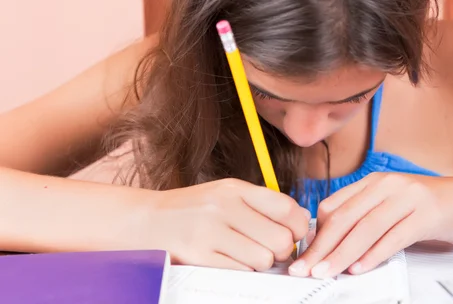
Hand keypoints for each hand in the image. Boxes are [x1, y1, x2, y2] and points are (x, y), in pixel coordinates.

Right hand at [147, 178, 310, 270]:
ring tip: (246, 256)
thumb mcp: (225, 194)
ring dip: (261, 264)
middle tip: (271, 251)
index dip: (299, 227)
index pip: (286, 207)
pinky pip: (241, 272)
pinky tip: (230, 262)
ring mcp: (210, 232)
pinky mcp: (199, 256)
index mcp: (235, 189)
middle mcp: (224, 207)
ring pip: (263, 259)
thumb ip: (260, 204)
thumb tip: (300, 219)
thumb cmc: (191, 209)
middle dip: (281, 251)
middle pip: (280, 239)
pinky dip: (242, 271)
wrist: (144, 221)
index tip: (294, 235)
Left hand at [288, 173, 452, 277]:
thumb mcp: (393, 203)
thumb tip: (333, 240)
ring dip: (341, 253)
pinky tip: (359, 268)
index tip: (304, 254)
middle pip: (345, 217)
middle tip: (304, 268)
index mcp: (374, 181)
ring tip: (325, 272)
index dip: (316, 232)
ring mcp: (408, 198)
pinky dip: (374, 254)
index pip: (334, 205)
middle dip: (321, 246)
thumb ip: (366, 215)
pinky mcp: (426, 214)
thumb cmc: (431, 206)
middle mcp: (387, 185)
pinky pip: (394, 236)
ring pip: (365, 228)